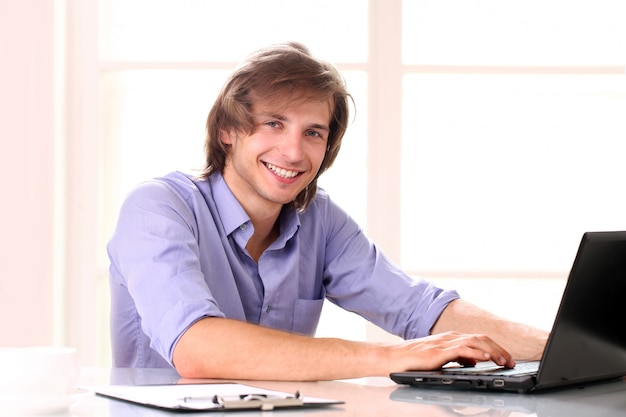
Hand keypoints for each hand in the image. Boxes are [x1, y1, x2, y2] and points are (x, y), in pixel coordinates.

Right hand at [386, 331, 514, 372]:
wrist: (392, 358)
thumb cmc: (412, 360)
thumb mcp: (439, 358)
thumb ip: (456, 357)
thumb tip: (474, 361)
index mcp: (450, 338)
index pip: (478, 339)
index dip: (495, 348)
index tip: (506, 358)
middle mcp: (449, 337)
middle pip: (481, 338)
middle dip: (499, 349)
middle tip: (511, 361)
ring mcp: (444, 343)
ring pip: (475, 342)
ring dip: (493, 351)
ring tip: (504, 361)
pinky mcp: (438, 352)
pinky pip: (463, 350)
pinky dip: (477, 353)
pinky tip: (486, 359)